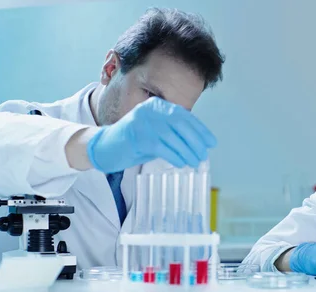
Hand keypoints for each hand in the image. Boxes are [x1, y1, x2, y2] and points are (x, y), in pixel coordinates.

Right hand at [87, 97, 216, 172]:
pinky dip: (174, 155)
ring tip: (195, 161)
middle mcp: (149, 110)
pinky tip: (181, 162)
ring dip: (187, 151)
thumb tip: (199, 144)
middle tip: (204, 155)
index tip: (211, 142)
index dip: (200, 129)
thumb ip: (174, 133)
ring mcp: (142, 122)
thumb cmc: (134, 142)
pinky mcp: (137, 136)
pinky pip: (162, 147)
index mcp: (156, 105)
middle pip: (180, 124)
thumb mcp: (157, 133)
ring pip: (173, 137)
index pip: (184, 115)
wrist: (103, 147)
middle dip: (196, 141)